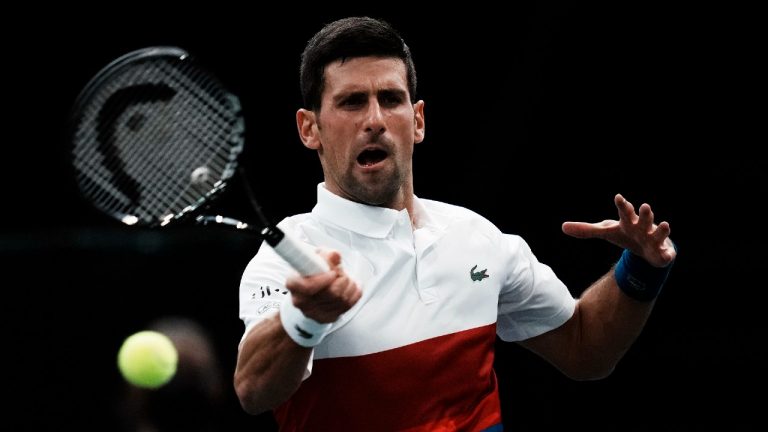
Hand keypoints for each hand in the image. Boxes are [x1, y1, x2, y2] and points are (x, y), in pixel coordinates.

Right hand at [285, 250, 361, 322]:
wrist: (312, 289)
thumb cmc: (312, 273)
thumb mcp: (316, 257)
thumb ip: (326, 256)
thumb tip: (334, 256)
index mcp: (294, 284)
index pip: (308, 286)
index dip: (324, 279)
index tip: (333, 272)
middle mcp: (302, 301)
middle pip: (331, 293)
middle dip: (342, 279)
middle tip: (341, 273)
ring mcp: (315, 313)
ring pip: (342, 299)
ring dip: (349, 285)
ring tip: (346, 279)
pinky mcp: (328, 318)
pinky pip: (348, 306)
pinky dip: (354, 293)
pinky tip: (351, 287)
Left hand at [562, 194, 676, 266]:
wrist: (646, 248)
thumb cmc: (625, 234)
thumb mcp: (606, 232)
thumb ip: (586, 230)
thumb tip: (563, 227)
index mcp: (628, 222)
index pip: (625, 211)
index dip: (622, 205)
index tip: (618, 197)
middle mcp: (643, 227)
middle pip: (644, 219)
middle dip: (645, 213)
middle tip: (645, 206)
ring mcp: (654, 239)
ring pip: (658, 233)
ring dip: (661, 229)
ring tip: (665, 224)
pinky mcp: (662, 253)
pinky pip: (666, 254)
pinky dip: (667, 254)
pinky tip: (668, 255)